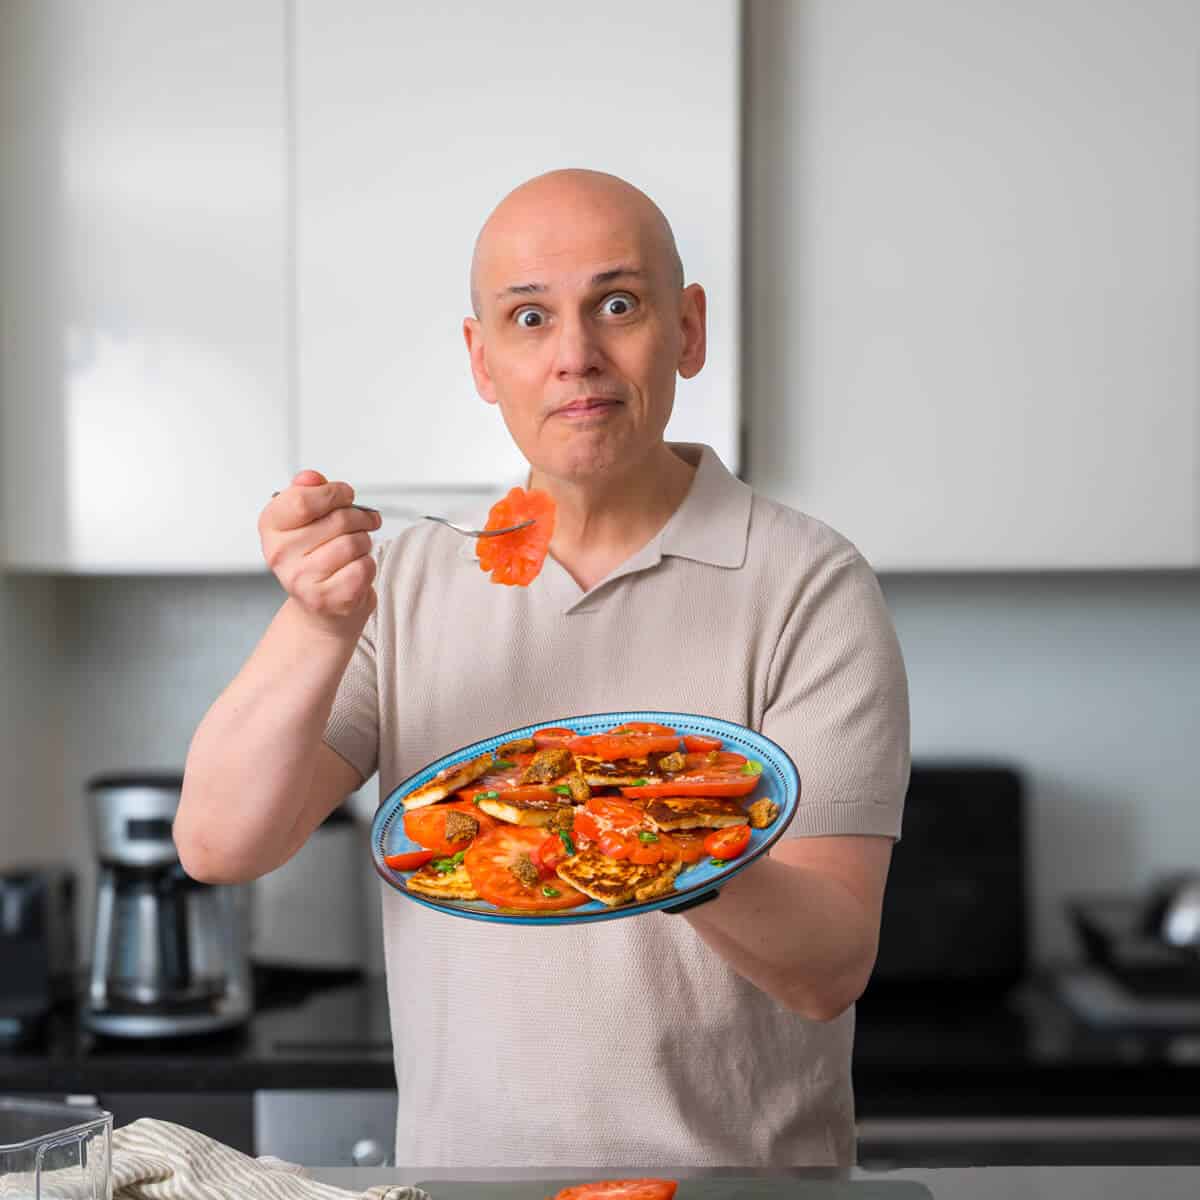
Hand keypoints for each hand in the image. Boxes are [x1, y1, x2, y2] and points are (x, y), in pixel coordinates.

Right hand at [259, 469, 381, 633]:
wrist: (321, 610)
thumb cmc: (316, 558)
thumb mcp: (306, 520)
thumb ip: (308, 492)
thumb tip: (311, 478)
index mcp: (271, 527)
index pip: (303, 499)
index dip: (334, 492)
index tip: (346, 495)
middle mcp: (280, 554)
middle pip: (338, 520)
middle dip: (359, 517)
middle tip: (364, 521)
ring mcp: (302, 579)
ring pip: (354, 543)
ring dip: (365, 542)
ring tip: (357, 548)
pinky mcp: (328, 598)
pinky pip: (364, 566)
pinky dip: (368, 564)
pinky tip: (355, 569)